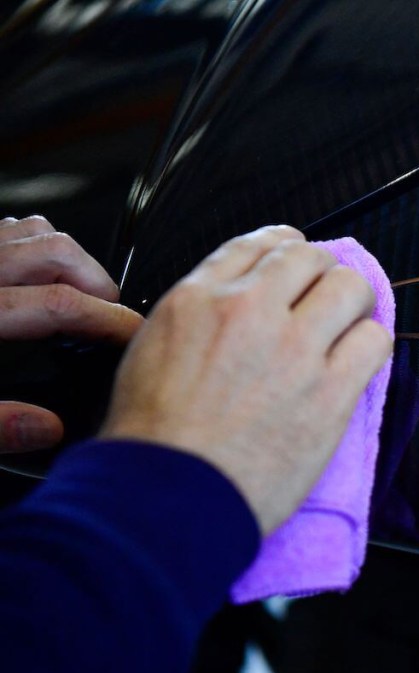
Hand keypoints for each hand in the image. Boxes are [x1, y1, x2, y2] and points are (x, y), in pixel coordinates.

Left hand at [0, 216, 143, 454]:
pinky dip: (33, 243)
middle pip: (56, 254)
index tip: (137, 335)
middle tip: (111, 314)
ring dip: (68, 257)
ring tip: (82, 289)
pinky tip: (36, 272)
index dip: (109, 321)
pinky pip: (7, 228)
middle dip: (96, 282)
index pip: (61, 305)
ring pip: (34, 231)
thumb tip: (46, 428)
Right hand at [100, 225, 392, 533]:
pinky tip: (358, 362)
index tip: (296, 264)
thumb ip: (197, 316)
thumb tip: (232, 303)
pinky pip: (375, 341)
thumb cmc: (152, 439)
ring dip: (354, 305)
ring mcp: (295, 349)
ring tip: (346, 329)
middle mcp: (250, 311)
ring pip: (352, 288)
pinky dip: (371, 345)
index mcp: (199, 298)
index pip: (260, 245)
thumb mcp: (149, 350)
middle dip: (322, 275)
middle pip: (312, 258)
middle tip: (324, 302)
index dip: (286, 250)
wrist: (168, 496)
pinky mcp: (330, 391)